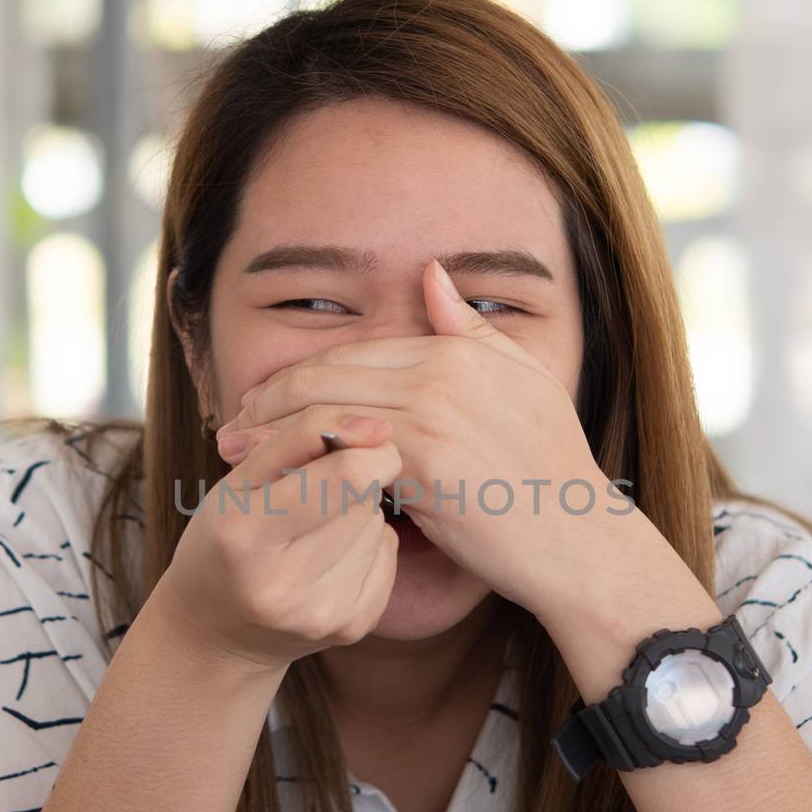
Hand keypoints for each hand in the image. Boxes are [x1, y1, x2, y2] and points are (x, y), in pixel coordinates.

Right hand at [156, 418, 401, 673]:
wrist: (216, 632)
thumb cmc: (225, 540)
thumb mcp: (237, 481)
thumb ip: (298, 438)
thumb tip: (378, 427)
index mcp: (244, 536)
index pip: (344, 476)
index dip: (365, 446)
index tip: (364, 435)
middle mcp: (284, 586)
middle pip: (363, 498)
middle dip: (350, 480)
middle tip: (313, 492)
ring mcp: (322, 614)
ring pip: (376, 524)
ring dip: (356, 513)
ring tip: (312, 530)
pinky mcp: (353, 627)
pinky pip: (387, 554)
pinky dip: (367, 544)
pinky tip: (330, 557)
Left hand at [218, 259, 615, 617]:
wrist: (579, 538)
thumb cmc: (551, 469)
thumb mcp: (523, 381)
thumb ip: (470, 329)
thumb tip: (431, 273)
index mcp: (457, 351)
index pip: (353, 351)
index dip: (298, 375)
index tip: (261, 399)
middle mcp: (442, 372)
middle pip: (328, 376)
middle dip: (269, 402)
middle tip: (232, 426)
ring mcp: (434, 415)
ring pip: (327, 412)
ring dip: (272, 434)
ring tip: (237, 455)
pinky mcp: (428, 463)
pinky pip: (347, 454)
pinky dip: (306, 464)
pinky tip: (278, 482)